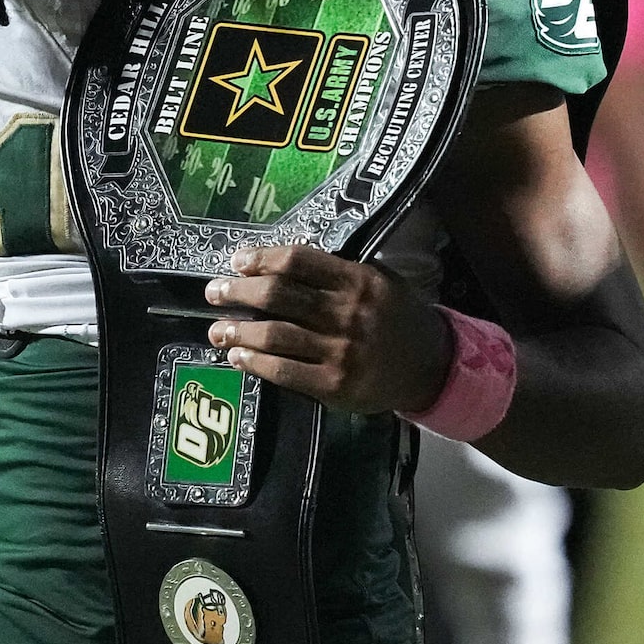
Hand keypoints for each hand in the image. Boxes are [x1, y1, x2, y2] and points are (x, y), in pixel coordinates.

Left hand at [205, 244, 451, 413]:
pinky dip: (255, 362)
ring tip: (217, 329)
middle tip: (214, 291)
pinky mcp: (334, 385)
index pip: (298, 261)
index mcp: (358, 280)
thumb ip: (337, 273)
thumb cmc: (396, 318)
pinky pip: (284, 371)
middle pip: (279, 295)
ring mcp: (340, 351)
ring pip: (276, 334)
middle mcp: (348, 313)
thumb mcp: (378, 282)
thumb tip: (279, 264)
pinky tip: (238, 357)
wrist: (430, 366)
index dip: (262, 258)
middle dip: (239, 291)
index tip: (238, 261)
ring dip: (238, 330)